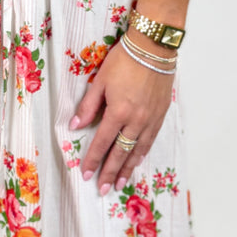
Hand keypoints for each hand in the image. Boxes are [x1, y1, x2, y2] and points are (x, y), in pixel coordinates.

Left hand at [70, 41, 175, 195]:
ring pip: (137, 150)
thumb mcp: (101, 81)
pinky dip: (141, 153)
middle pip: (121, 152)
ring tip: (120, 183)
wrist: (154, 48)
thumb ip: (88, 106)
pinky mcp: (161, 115)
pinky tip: (136, 161)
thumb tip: (75, 126)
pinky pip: (150, 140)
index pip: (102, 142)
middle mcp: (136, 120)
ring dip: (127, 168)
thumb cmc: (124, 60)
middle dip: (110, 172)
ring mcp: (151, 119)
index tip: (86, 174)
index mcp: (118, 111)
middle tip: (103, 189)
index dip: (93, 160)